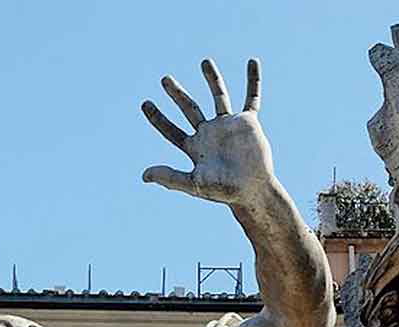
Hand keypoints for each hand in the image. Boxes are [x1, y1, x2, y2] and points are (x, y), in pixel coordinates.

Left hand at [142, 58, 272, 205]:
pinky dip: (253, 81)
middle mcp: (210, 133)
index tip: (145, 104)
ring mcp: (228, 126)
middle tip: (164, 79)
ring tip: (204, 62)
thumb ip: (170, 177)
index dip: (158, 118)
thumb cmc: (224, 191)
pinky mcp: (247, 123)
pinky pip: (252, 98)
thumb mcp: (194, 184)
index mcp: (195, 147)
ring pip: (219, 96)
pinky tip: (253, 62)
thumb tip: (144, 175)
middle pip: (189, 109)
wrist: (252, 190)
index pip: (171, 130)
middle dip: (177, 94)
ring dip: (212, 79)